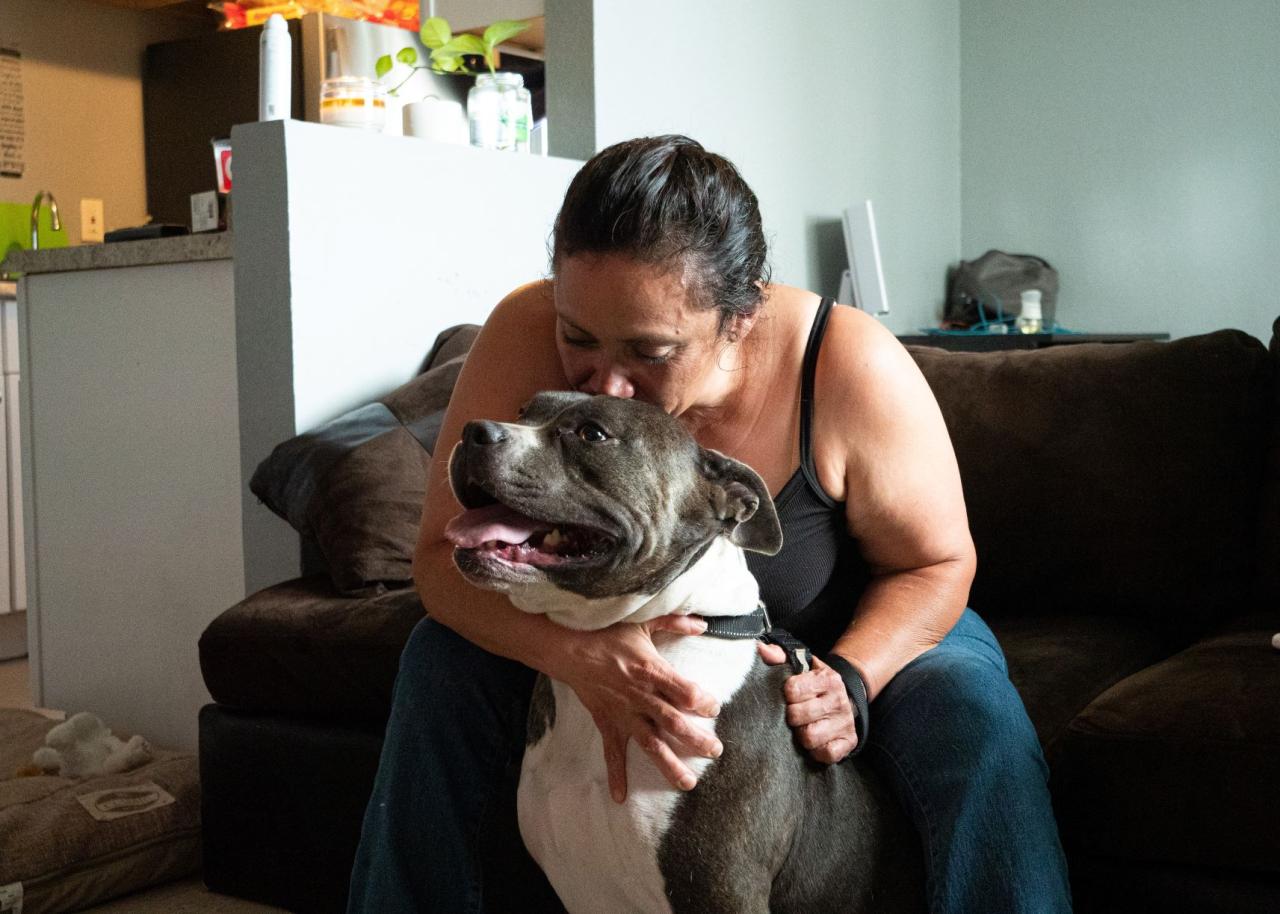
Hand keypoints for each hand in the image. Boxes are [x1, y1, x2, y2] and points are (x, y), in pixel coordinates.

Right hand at [558, 615, 722, 802]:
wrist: (571, 649)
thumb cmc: (609, 635)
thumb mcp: (643, 623)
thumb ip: (674, 623)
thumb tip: (703, 624)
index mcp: (651, 671)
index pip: (683, 691)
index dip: (702, 701)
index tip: (714, 708)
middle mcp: (640, 697)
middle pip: (673, 723)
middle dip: (696, 739)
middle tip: (715, 751)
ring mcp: (624, 714)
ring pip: (650, 743)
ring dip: (669, 764)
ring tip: (688, 783)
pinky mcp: (608, 724)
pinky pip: (612, 753)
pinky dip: (615, 775)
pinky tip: (620, 798)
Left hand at [757, 642, 857, 763]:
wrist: (845, 697)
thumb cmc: (814, 683)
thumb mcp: (800, 664)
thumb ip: (778, 655)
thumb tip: (760, 650)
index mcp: (827, 678)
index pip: (793, 689)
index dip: (785, 695)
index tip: (788, 696)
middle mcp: (839, 699)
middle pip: (798, 716)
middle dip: (790, 717)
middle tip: (792, 715)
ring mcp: (845, 722)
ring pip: (810, 737)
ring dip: (801, 735)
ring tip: (802, 727)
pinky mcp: (849, 741)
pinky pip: (827, 753)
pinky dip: (817, 751)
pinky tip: (815, 741)